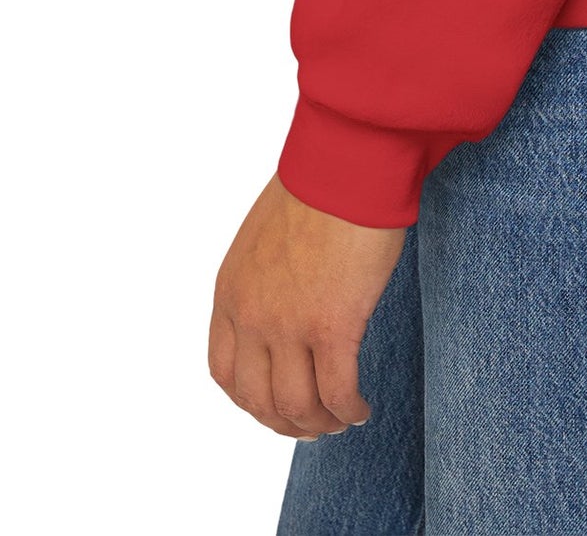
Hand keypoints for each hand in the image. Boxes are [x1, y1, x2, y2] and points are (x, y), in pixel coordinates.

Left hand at [209, 173, 406, 438]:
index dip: (250, 399)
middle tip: (312, 423)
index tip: (276, 403)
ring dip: (319, 422)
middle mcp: (252, 316)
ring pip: (296, 405)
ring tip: (341, 419)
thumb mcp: (266, 236)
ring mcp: (289, 326)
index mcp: (231, 292)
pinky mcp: (333, 327)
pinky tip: (361, 408)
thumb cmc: (317, 183)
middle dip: (285, 421)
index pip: (225, 372)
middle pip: (258, 400)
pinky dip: (348, 409)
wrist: (345, 163)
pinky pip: (336, 391)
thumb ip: (265, 276)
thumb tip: (288, 299)